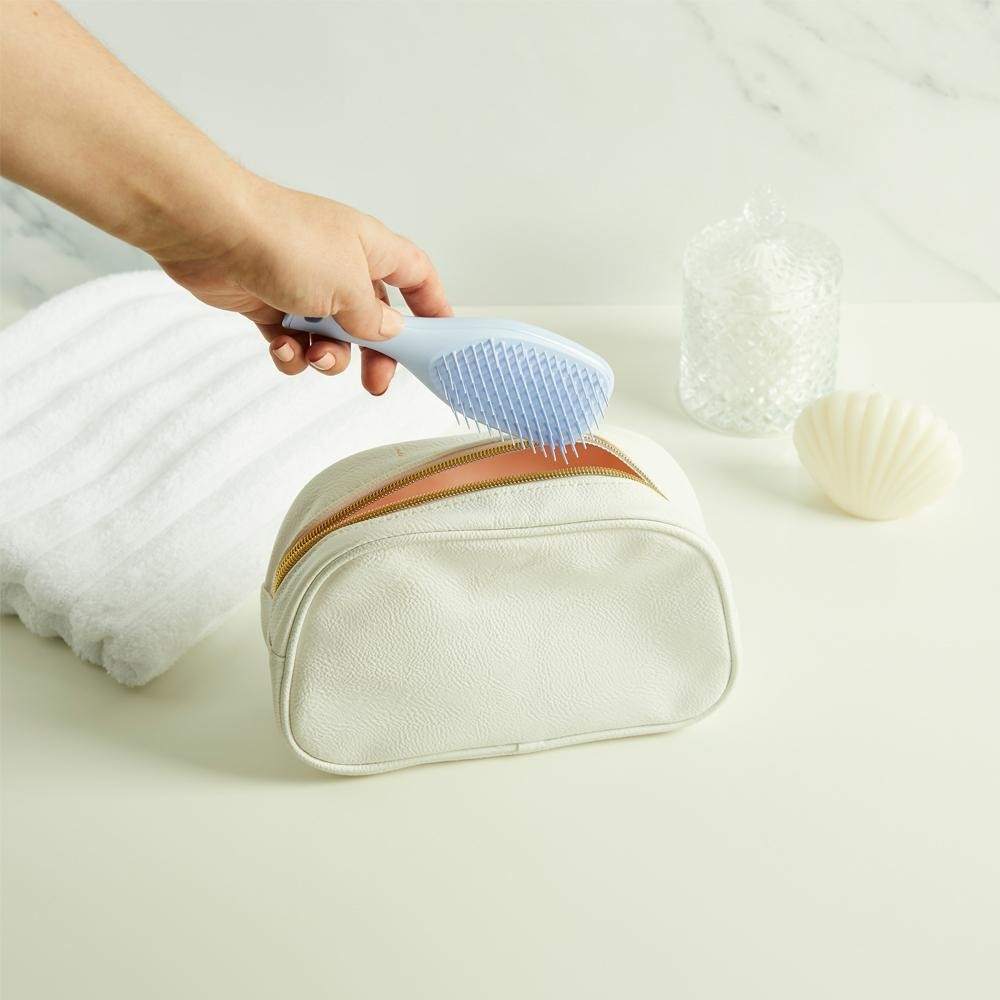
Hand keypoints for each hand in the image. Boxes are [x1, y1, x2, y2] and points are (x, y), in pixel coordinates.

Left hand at [155, 177, 451, 395]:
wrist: (210, 232)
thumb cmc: (285, 242)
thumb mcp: (350, 287)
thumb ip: (375, 318)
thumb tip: (389, 332)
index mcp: (371, 250)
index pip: (417, 275)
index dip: (433, 306)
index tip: (439, 340)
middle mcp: (341, 267)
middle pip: (375, 320)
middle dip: (376, 356)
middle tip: (375, 383)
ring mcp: (304, 286)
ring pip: (333, 338)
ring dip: (328, 357)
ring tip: (315, 356)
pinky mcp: (269, 303)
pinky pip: (294, 342)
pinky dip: (292, 354)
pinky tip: (283, 349)